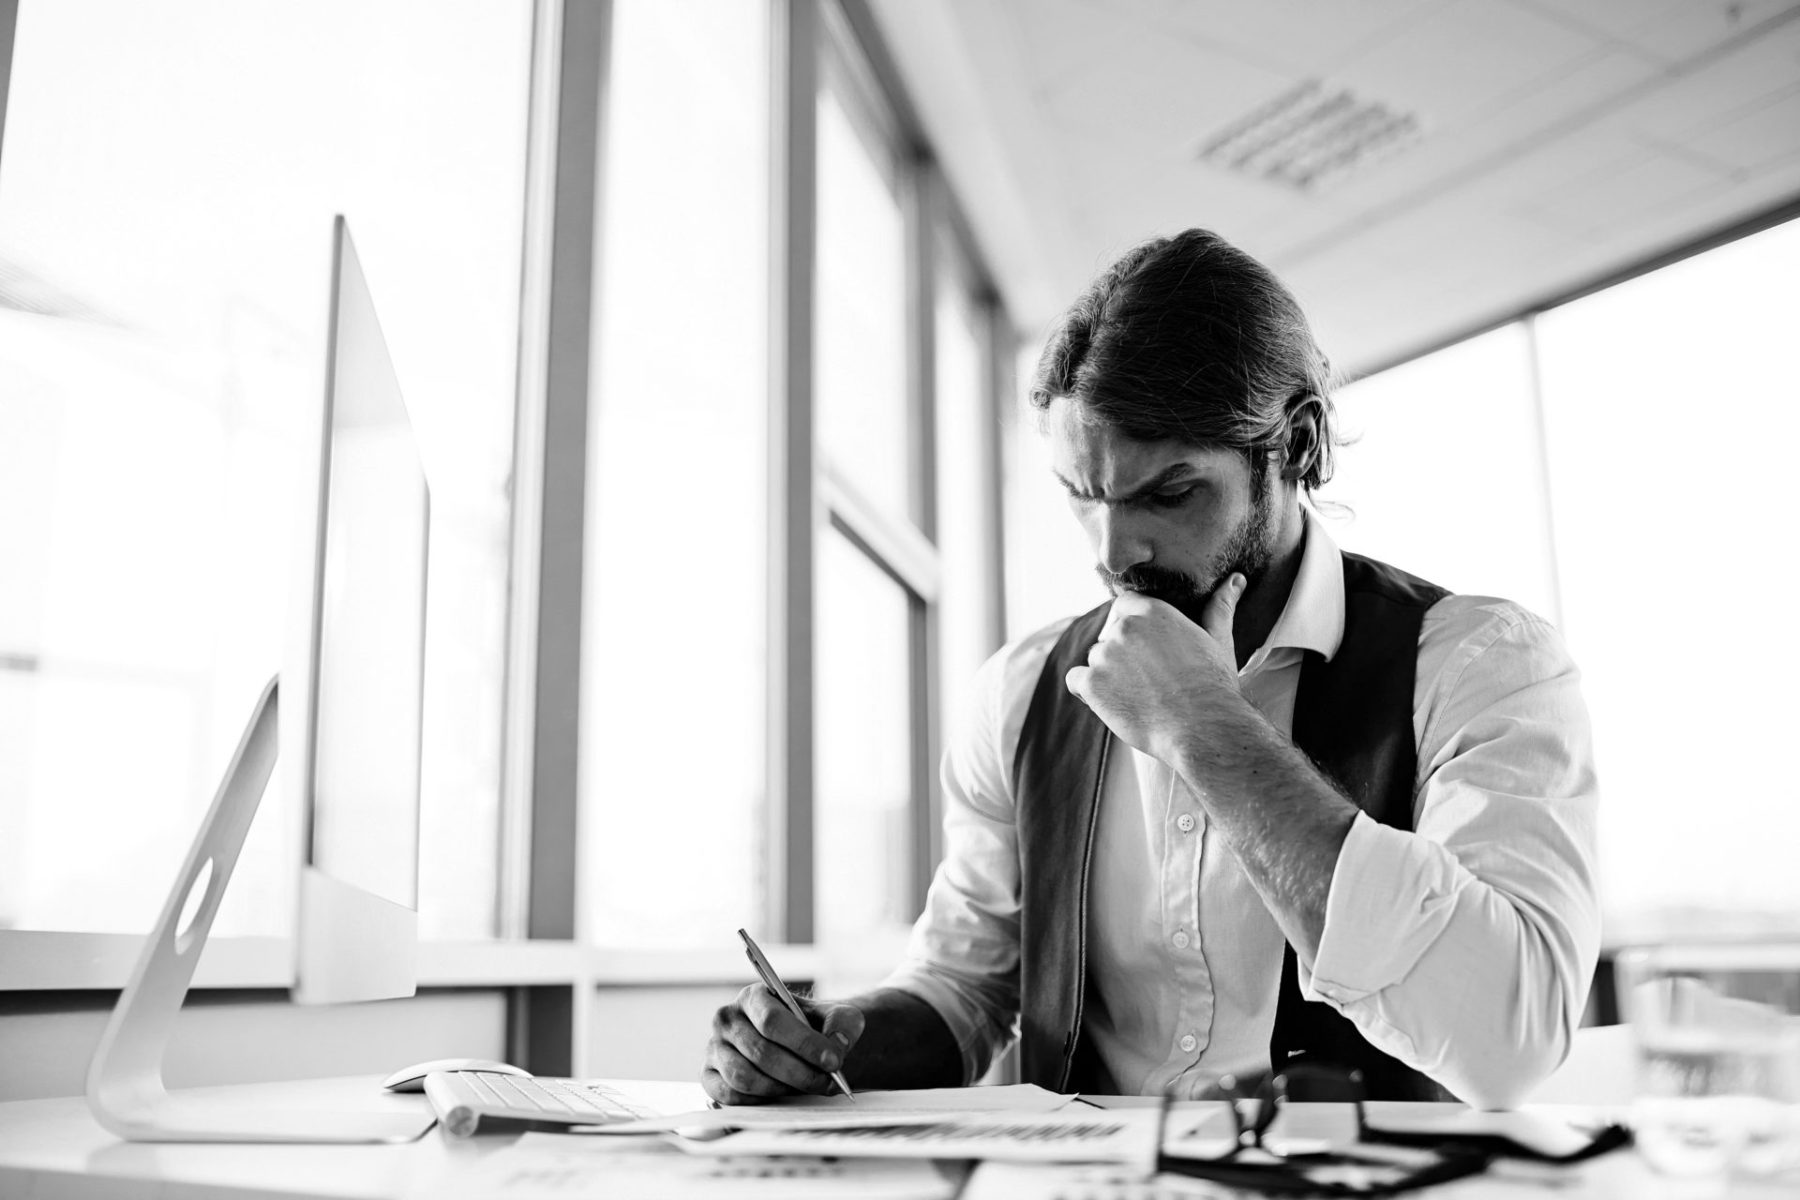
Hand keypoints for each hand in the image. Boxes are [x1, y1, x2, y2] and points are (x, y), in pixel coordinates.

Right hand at [702, 985, 864, 1104]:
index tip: (833, 1061)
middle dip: (800, 1073)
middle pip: (761, 1052)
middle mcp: (727, 1019)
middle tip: (828, 1083)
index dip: (804, 1044)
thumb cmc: (815, 1028)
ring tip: (809, 1088)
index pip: (772, 1021)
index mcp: (753, 996)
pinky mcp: (709, 1076)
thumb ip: (843, 1025)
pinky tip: (783, 1096)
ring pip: (745, 1077)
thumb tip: (836, 1047)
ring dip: (782, 1089)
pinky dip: (759, 1101)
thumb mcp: (838, 1016)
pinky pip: (730, 1096)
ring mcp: (714, 1048)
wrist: (800, 1045)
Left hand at [1064, 573, 1248, 764]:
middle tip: (1149, 680)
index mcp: (1152, 611)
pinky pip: (1075, 681)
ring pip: (1095, 660)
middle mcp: (1124, 628)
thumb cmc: (1214, 685)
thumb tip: (1236, 579)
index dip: (1130, 626)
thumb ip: (1219, 607)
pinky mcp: (1092, 684)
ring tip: (1138, 695)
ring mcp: (1104, 655)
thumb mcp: (1218, 640)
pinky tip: (1114, 703)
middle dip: (1122, 655)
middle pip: (1108, 635)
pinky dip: (1087, 692)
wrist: (1204, 729)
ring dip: (1107, 675)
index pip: (1123, 605)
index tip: (1146, 650)